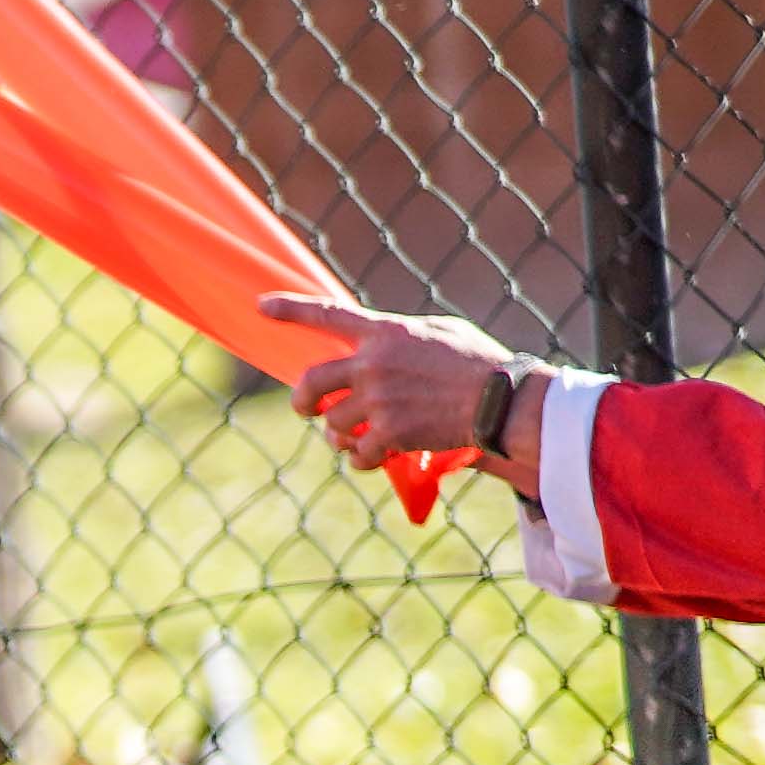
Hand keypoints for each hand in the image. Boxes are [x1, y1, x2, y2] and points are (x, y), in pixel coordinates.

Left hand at [263, 292, 531, 479]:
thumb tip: (378, 341)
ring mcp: (378, 399)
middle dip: (301, 401)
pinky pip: (358, 454)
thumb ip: (401, 336)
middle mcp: (373, 364)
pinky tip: (378, 455)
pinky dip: (364, 459)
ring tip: (357, 436)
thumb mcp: (440, 332)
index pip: (328, 315)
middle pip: (309, 384)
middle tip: (307, 409)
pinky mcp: (389, 432)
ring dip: (340, 435)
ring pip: (332, 424)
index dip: (290, 309)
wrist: (504, 399)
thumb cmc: (478, 362)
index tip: (260, 306)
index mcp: (386, 332)